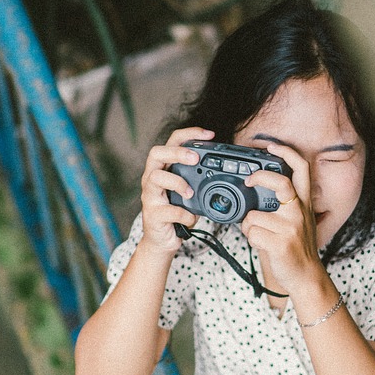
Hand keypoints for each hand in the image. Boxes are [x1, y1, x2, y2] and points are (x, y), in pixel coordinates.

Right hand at [139, 127, 213, 253]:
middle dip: (177, 152)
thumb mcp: (188, 193)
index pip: (171, 142)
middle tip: (195, 158)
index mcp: (163, 169)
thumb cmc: (175, 213)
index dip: (189, 134)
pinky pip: (168, 210)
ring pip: (156, 177)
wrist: (161, 241)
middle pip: (157, 153)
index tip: (209, 135)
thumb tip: (224, 173)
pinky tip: (191, 217)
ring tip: (190, 193)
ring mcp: (149, 196)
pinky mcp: (152, 214)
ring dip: (178, 182)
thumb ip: (198, 180)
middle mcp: (152, 179)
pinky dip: (184, 213)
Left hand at [240, 142, 321, 292]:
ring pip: (254, 215)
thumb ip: (283, 204)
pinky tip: (259, 243)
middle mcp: (299, 211)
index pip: (301, 169)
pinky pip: (252, 233)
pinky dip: (249, 238)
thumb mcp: (297, 220)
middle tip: (248, 181)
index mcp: (303, 202)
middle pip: (280, 182)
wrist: (307, 276)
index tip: (271, 146)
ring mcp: (291, 227)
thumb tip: (254, 191)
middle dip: (259, 177)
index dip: (286, 153)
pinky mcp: (281, 243)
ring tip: (257, 233)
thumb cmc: (297, 248)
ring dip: (248, 225)